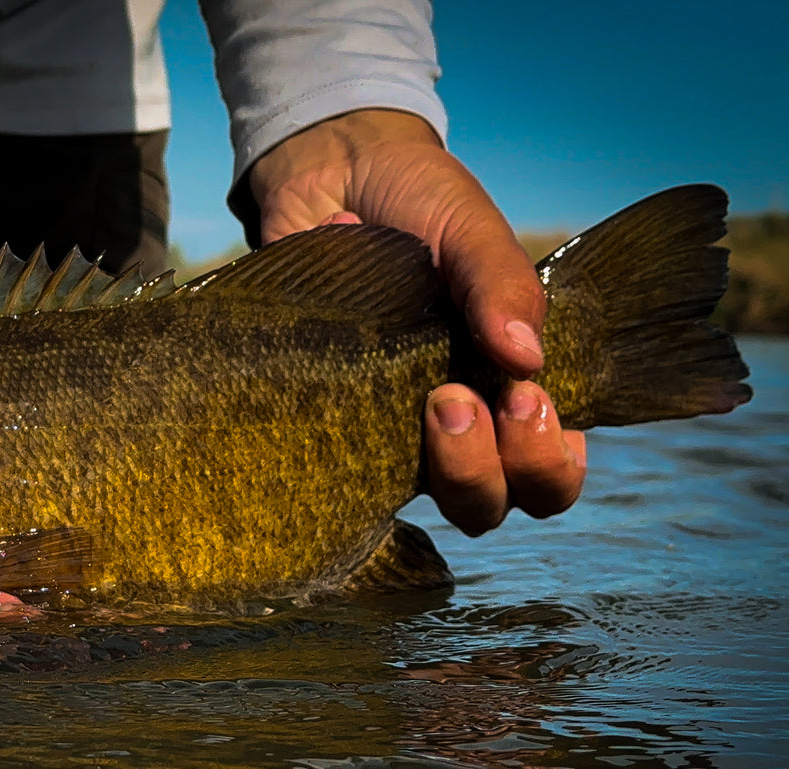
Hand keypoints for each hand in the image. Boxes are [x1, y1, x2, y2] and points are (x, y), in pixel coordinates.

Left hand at [247, 109, 585, 534]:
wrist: (329, 170)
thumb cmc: (417, 207)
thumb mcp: (471, 232)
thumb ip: (504, 286)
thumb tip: (527, 358)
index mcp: (500, 389)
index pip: (541, 474)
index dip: (546, 465)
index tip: (529, 401)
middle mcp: (445, 422)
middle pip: (481, 506)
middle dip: (484, 472)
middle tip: (459, 400)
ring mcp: (379, 424)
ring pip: (411, 499)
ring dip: (434, 466)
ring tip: (432, 399)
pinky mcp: (315, 409)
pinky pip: (327, 454)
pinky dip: (339, 417)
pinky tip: (341, 358)